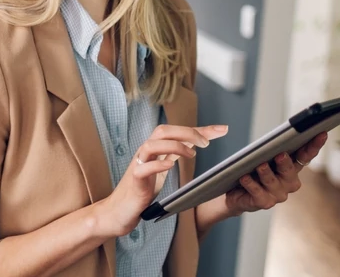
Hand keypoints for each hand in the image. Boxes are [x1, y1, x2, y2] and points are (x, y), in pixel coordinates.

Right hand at [95, 124, 227, 236]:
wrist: (118, 211)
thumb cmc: (140, 189)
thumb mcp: (161, 168)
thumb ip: (174, 154)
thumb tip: (194, 142)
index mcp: (154, 149)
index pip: (176, 132)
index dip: (200, 129)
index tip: (222, 129)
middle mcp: (145, 153)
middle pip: (162, 131)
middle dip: (186, 132)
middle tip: (206, 143)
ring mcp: (138, 165)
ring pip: (151, 144)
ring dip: (174, 146)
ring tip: (191, 153)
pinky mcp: (134, 181)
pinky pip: (143, 168)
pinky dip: (157, 164)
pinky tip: (170, 166)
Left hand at [224, 132, 327, 214]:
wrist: (235, 194)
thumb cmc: (250, 170)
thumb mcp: (257, 155)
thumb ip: (261, 144)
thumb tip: (237, 127)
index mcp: (291, 167)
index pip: (305, 156)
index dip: (314, 145)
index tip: (321, 133)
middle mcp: (288, 182)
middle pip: (290, 171)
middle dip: (286, 163)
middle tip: (280, 155)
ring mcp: (277, 194)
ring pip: (272, 182)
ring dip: (266, 173)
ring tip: (260, 165)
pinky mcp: (264, 202)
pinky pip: (258, 192)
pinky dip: (251, 184)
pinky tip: (244, 178)